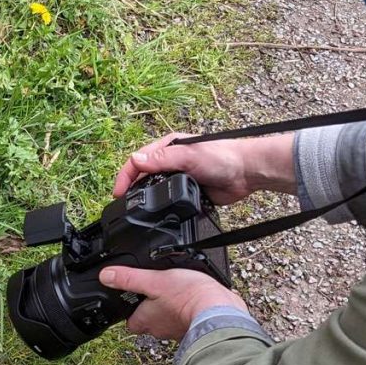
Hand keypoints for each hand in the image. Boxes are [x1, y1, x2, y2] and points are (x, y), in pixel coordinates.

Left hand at [99, 266, 247, 340]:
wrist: (219, 309)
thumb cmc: (187, 296)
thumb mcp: (154, 280)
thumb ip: (129, 278)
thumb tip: (105, 276)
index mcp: (146, 320)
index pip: (130, 322)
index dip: (129, 311)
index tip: (132, 299)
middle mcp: (160, 329)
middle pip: (149, 322)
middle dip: (150, 310)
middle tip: (154, 293)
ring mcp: (178, 330)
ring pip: (168, 321)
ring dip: (169, 310)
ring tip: (174, 293)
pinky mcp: (195, 327)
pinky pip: (186, 319)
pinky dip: (186, 311)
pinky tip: (191, 299)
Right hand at [112, 133, 296, 204]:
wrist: (247, 173)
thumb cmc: (222, 156)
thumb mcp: (188, 155)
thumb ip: (162, 159)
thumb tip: (136, 160)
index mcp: (168, 148)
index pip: (138, 161)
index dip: (125, 176)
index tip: (118, 193)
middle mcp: (171, 162)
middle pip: (143, 177)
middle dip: (131, 190)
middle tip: (122, 207)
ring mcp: (179, 178)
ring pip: (156, 191)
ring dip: (146, 200)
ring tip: (135, 214)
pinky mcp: (189, 193)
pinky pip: (170, 202)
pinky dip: (163, 208)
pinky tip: (158, 217)